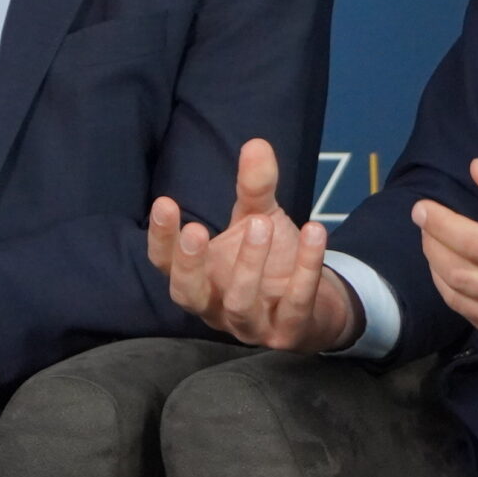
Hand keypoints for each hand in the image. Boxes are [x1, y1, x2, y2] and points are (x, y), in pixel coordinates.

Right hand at [154, 138, 356, 352]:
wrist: (316, 307)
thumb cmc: (272, 263)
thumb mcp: (260, 219)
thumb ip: (254, 189)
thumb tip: (257, 143)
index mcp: (200, 279)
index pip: (166, 264)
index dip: (161, 238)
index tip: (164, 202)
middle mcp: (216, 307)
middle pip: (187, 294)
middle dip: (190, 263)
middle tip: (197, 229)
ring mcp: (250, 326)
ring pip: (239, 303)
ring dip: (249, 263)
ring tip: (263, 223)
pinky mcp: (288, 333)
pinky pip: (295, 303)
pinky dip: (306, 268)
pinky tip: (315, 232)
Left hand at [414, 159, 477, 360]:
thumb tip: (477, 170)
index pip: (477, 243)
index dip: (442, 225)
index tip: (422, 208)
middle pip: (460, 275)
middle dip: (432, 247)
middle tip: (425, 225)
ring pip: (461, 302)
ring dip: (438, 273)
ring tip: (434, 248)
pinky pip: (476, 322)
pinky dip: (457, 297)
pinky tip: (455, 277)